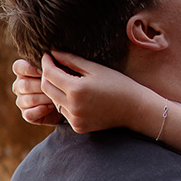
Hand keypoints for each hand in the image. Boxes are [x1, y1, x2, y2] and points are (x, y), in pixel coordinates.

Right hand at [11, 59, 61, 126]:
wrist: (70, 102)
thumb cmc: (64, 82)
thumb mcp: (60, 71)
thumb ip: (54, 64)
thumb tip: (54, 55)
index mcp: (24, 72)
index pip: (18, 67)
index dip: (28, 68)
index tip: (43, 71)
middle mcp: (19, 85)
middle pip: (24, 84)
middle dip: (41, 86)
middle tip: (56, 87)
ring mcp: (22, 100)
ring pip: (27, 99)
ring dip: (43, 98)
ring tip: (57, 97)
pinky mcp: (27, 114)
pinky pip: (28, 114)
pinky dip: (40, 110)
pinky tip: (51, 107)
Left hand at [41, 51, 157, 134]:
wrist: (134, 109)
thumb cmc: (117, 84)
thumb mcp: (95, 68)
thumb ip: (72, 60)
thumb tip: (53, 53)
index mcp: (77, 89)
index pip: (50, 74)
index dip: (46, 62)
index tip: (48, 55)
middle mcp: (73, 106)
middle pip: (47, 88)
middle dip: (47, 76)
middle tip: (53, 66)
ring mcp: (75, 119)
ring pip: (54, 101)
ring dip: (55, 90)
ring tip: (65, 80)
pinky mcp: (78, 127)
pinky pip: (64, 113)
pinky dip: (65, 103)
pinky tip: (76, 96)